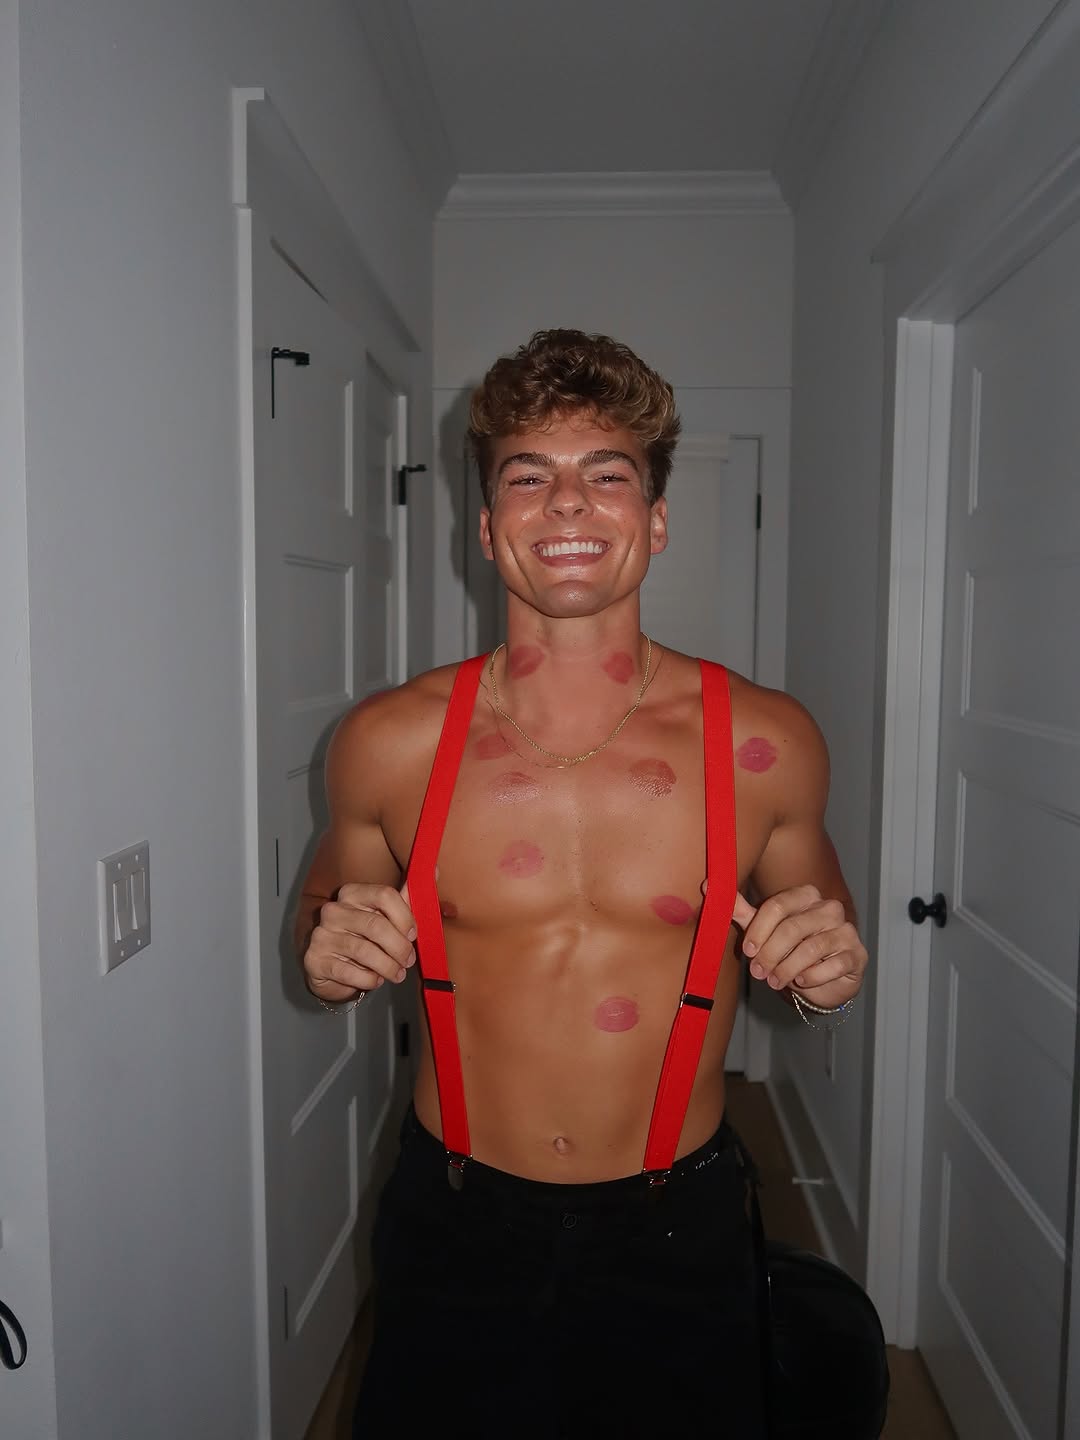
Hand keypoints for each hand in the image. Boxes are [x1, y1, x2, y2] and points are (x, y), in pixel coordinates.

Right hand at [304, 881, 416, 1003]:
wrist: (330, 968)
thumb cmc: (363, 938)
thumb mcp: (384, 917)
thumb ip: (405, 898)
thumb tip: (433, 872)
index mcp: (352, 893)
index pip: (384, 895)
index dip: (404, 916)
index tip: (413, 934)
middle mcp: (333, 910)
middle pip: (376, 925)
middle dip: (399, 947)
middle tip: (409, 960)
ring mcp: (321, 935)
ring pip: (365, 951)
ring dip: (388, 966)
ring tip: (398, 974)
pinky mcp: (315, 959)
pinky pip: (350, 972)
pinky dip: (369, 979)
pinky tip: (375, 980)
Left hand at [732, 886, 865, 1010]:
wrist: (824, 978)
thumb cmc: (791, 949)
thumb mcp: (765, 930)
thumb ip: (742, 911)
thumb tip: (707, 885)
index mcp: (806, 895)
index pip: (778, 905)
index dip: (758, 930)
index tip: (747, 950)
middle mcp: (830, 908)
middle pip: (792, 928)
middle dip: (770, 954)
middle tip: (757, 972)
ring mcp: (846, 930)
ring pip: (811, 949)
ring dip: (786, 969)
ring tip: (773, 982)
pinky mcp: (857, 954)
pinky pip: (832, 966)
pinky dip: (812, 978)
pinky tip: (801, 982)